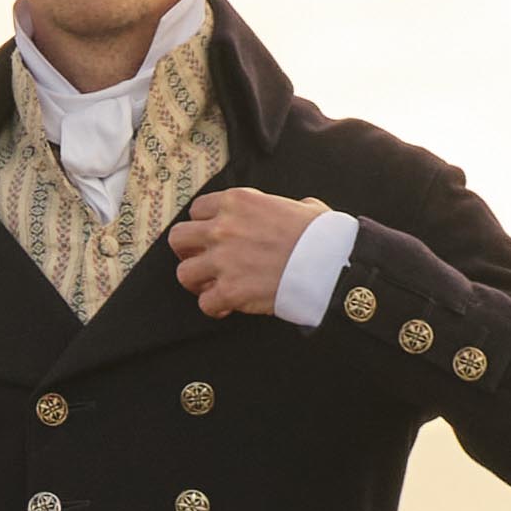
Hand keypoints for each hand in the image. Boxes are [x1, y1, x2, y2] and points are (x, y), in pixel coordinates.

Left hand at [164, 186, 332, 320]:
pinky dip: (214, 307)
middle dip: (187, 251)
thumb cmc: (322, 235)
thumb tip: (295, 209)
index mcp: (237, 202)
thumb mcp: (301, 206)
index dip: (204, 224)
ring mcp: (223, 260)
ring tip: (212, 286)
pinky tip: (226, 308)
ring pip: (183, 273)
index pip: (198, 209)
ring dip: (197, 282)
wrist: (331, 264)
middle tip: (202, 261)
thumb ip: (283, 206)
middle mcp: (223, 228)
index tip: (212, 236)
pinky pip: (204, 303)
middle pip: (179, 238)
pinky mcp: (229, 291)